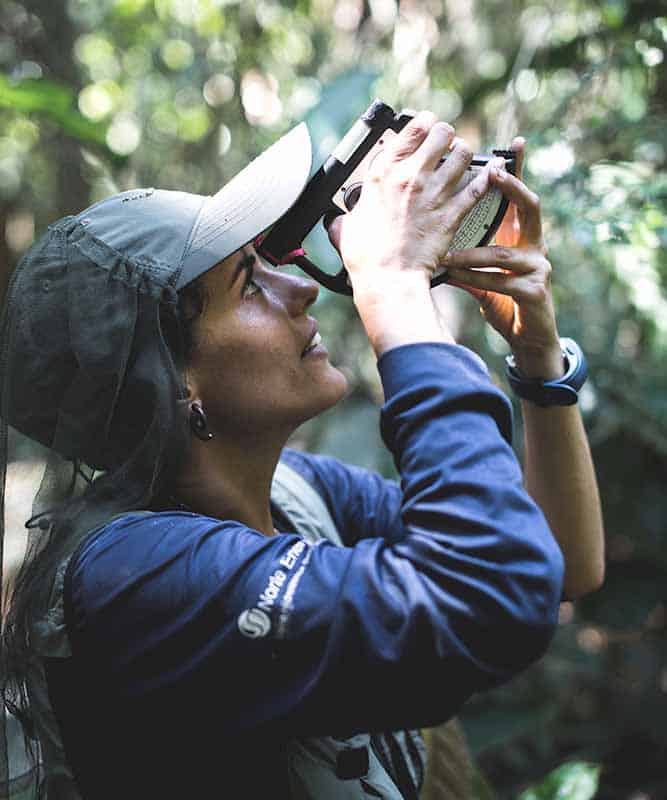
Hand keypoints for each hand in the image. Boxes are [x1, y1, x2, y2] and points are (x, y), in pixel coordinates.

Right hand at [327, 112, 503, 296]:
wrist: (389, 280)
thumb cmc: (367, 258)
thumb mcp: (349, 227)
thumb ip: (348, 215)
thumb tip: (337, 220)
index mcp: (383, 175)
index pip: (410, 129)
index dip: (422, 123)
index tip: (424, 127)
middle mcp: (411, 177)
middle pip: (442, 133)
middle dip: (445, 135)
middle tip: (444, 144)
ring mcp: (434, 194)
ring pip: (463, 154)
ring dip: (463, 154)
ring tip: (460, 160)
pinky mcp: (452, 214)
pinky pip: (478, 187)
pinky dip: (486, 179)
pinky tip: (487, 176)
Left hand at [443, 138, 563, 378]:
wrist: (527, 337)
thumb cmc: (504, 300)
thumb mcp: (483, 274)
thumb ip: (465, 257)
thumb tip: (432, 241)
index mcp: (521, 236)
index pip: (521, 197)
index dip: (519, 170)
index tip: (515, 143)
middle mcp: (535, 245)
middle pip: (530, 207)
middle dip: (512, 188)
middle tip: (493, 172)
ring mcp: (538, 267)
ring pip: (503, 252)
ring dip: (472, 253)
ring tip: (446, 253)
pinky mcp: (534, 291)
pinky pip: (500, 281)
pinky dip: (474, 280)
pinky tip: (454, 278)